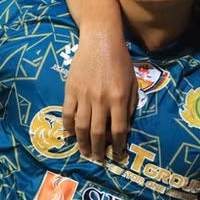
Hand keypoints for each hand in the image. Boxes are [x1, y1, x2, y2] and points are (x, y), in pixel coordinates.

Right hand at [61, 30, 137, 160]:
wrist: (100, 40)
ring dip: (82, 143)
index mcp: (119, 98)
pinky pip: (67, 113)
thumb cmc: (120, 61)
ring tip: (85, 152)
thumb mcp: (133, 83)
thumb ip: (129, 105)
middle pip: (97, 132)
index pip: (118, 130)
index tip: (117, 153)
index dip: (117, 145)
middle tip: (98, 159)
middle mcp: (101, 99)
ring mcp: (84, 95)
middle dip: (98, 149)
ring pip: (80, 126)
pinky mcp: (70, 89)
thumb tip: (123, 127)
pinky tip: (71, 134)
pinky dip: (68, 127)